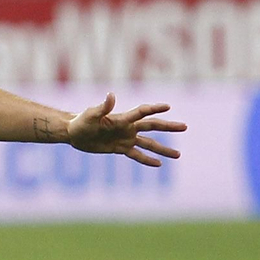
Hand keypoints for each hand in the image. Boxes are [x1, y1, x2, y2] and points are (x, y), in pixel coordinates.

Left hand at [67, 93, 185, 165]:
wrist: (74, 133)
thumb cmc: (81, 121)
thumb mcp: (91, 115)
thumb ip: (102, 107)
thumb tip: (111, 95)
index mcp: (122, 118)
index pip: (142, 112)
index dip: (155, 108)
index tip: (168, 106)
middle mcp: (127, 128)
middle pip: (152, 126)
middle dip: (168, 127)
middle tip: (185, 127)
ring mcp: (125, 138)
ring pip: (149, 143)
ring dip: (163, 149)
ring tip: (178, 155)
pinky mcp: (120, 149)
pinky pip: (136, 155)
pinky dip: (147, 160)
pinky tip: (159, 164)